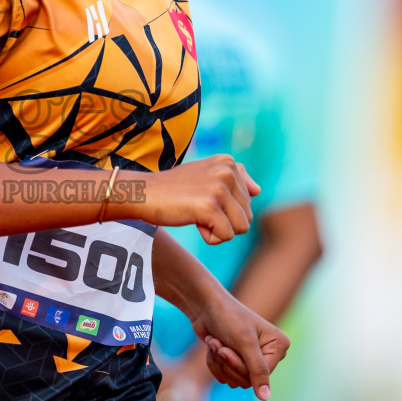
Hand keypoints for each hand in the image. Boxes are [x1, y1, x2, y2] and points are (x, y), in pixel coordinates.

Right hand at [138, 155, 259, 244]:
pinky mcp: (209, 207)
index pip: (248, 200)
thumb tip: (258, 190)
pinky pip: (226, 236)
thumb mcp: (204, 175)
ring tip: (196, 215)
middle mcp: (227, 171)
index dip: (226, 208)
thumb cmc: (172, 189)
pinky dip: (210, 238)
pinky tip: (193, 222)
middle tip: (197, 208)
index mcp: (228, 162)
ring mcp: (218, 188)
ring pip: (241, 228)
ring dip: (219, 230)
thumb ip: (233, 178)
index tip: (202, 198)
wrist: (143, 194)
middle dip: (224, 221)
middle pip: (247, 215)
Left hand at [191, 291, 287, 400]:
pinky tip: (212, 345)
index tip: (224, 349)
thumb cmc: (227, 317)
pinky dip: (214, 362)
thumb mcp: (245, 343)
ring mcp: (251, 358)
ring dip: (219, 362)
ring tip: (215, 342)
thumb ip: (257, 371)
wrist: (204, 305)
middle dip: (227, 363)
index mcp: (279, 346)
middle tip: (218, 345)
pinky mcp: (236, 361)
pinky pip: (224, 377)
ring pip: (234, 380)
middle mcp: (269, 354)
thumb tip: (266, 398)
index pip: (260, 375)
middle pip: (247, 380)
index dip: (239, 366)